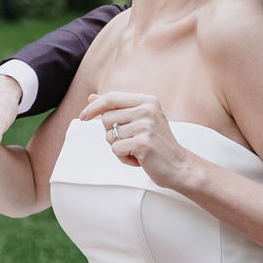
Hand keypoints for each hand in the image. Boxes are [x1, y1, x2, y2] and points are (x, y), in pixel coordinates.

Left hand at [77, 91, 194, 187]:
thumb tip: (91, 97)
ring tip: (137, 150)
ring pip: (110, 135)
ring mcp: (145, 126)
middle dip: (112, 133)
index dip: (94, 107)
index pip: (111, 98)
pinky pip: (116, 149)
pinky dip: (123, 158)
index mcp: (147, 101)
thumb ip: (117, 108)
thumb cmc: (157, 144)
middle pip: (107, 118)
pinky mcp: (142, 143)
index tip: (83, 116)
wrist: (179, 165)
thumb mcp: (139, 120)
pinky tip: (139, 159)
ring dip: (119, 147)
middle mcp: (147, 110)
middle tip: (130, 140)